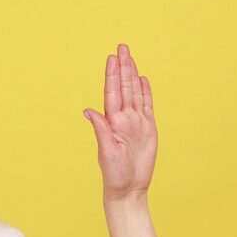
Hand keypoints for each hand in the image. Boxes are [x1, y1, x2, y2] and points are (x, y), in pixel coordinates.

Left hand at [82, 43, 157, 200]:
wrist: (129, 188)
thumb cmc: (115, 174)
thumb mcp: (106, 152)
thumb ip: (100, 129)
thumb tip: (88, 110)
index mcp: (112, 122)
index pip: (112, 93)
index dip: (112, 75)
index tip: (112, 57)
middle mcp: (123, 119)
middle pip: (124, 88)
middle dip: (123, 67)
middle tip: (122, 47)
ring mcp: (136, 123)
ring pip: (135, 93)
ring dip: (132, 75)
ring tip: (131, 57)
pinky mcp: (148, 129)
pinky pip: (147, 106)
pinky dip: (145, 92)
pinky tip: (143, 79)